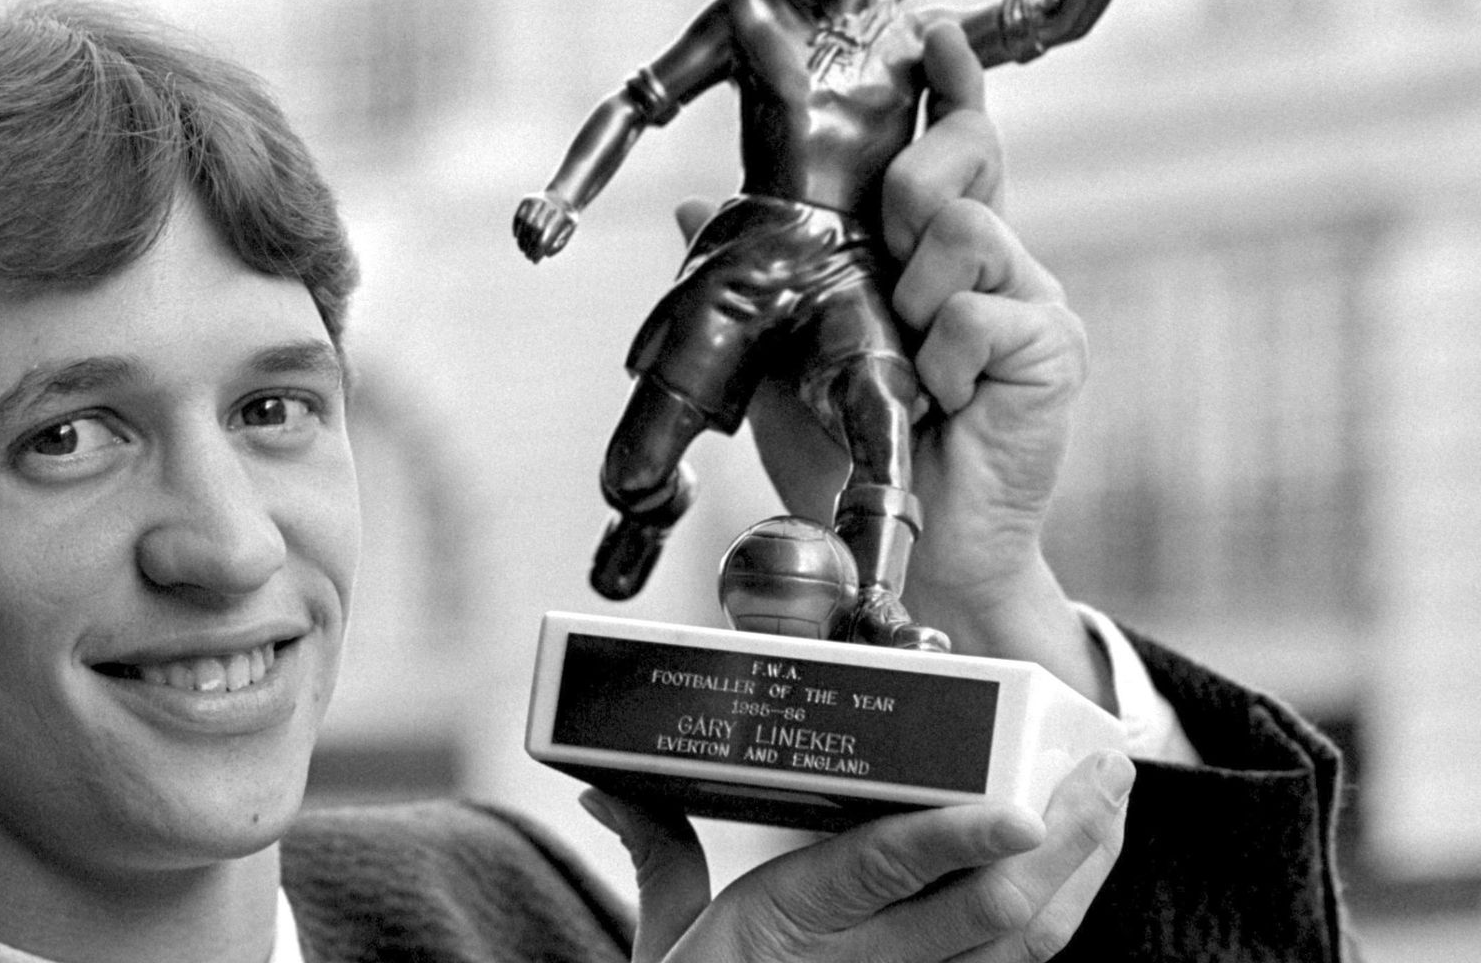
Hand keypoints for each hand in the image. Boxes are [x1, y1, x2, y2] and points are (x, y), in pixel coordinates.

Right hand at [514, 192, 578, 261]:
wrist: (562, 195)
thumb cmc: (566, 218)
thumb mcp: (569, 230)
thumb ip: (560, 244)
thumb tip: (546, 254)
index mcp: (562, 215)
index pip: (547, 237)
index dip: (539, 251)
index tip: (535, 260)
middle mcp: (548, 206)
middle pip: (535, 230)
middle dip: (530, 246)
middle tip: (528, 256)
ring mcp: (536, 201)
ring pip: (525, 223)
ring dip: (522, 239)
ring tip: (523, 249)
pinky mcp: (527, 200)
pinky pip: (519, 216)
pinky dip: (517, 228)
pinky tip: (518, 238)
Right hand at [582, 750, 1133, 962]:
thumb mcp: (667, 932)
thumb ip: (659, 848)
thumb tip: (607, 784)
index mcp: (792, 924)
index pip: (884, 874)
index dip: (959, 842)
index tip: (1018, 811)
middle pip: (993, 911)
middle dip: (1064, 839)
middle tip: (1104, 770)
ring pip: (1021, 945)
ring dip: (1081, 872)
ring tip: (1108, 801)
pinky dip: (1058, 917)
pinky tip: (1081, 871)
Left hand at [688, 22, 1103, 703]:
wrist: (907, 551)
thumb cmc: (851, 450)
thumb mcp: (785, 353)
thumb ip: (755, 277)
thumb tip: (687, 205)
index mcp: (933, 252)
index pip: (952, 145)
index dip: (949, 84)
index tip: (931, 29)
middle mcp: (991, 261)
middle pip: (963, 159)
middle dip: (912, 181)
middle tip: (890, 243)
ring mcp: (1030, 302)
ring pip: (966, 232)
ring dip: (916, 300)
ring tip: (915, 365)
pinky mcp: (1054, 348)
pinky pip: (983, 314)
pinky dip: (945, 360)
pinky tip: (945, 403)